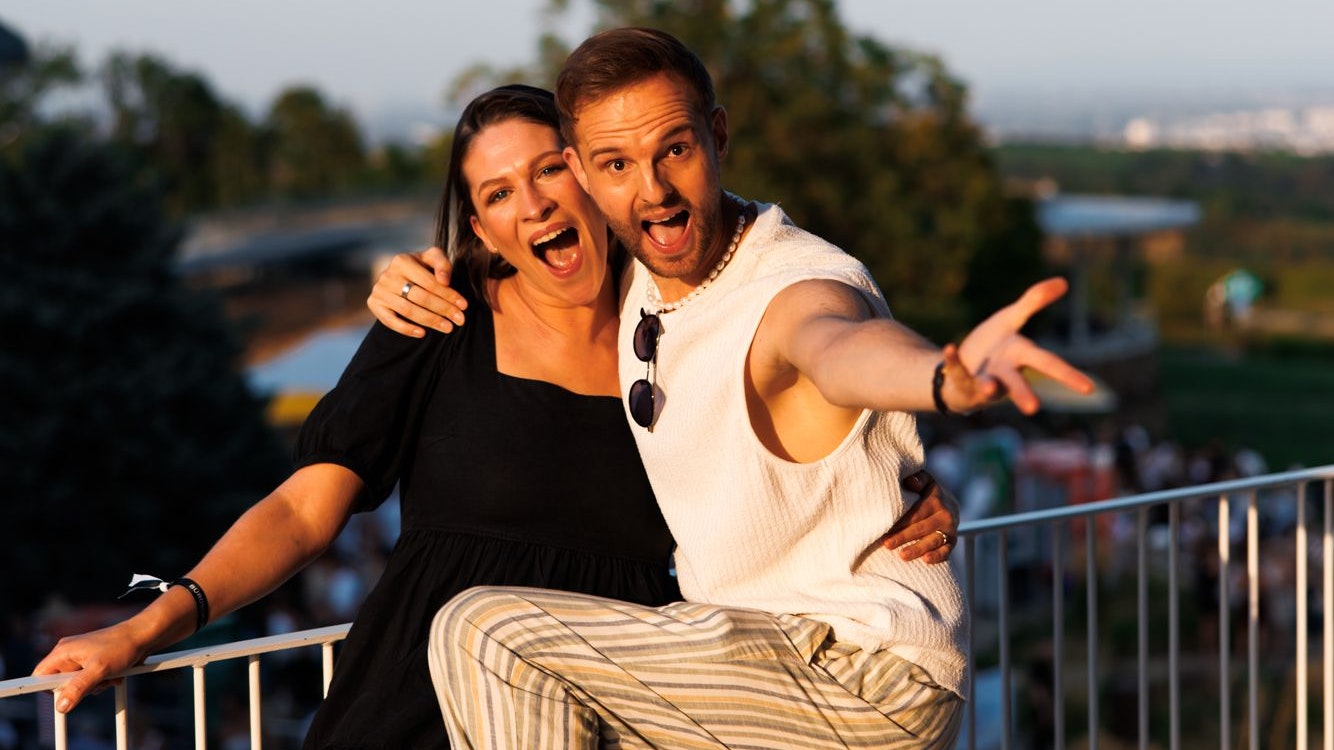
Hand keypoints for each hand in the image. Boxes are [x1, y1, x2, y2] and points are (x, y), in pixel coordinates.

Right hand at [31, 622, 150, 712]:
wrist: (145, 635)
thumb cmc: (122, 646)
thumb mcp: (99, 670)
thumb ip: (78, 688)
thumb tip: (61, 706)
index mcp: (63, 652)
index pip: (40, 675)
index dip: (48, 689)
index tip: (63, 695)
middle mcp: (69, 654)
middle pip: (61, 683)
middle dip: (79, 688)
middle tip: (96, 682)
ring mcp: (82, 658)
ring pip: (78, 684)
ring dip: (95, 686)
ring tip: (110, 676)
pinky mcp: (94, 662)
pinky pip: (91, 680)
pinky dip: (103, 681)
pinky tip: (116, 675)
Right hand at [367, 247, 466, 336]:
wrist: (398, 275)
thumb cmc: (420, 267)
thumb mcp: (432, 258)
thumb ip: (442, 264)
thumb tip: (444, 280)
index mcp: (401, 260)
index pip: (430, 282)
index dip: (449, 295)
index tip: (464, 306)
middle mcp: (388, 275)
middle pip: (420, 297)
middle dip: (443, 309)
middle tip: (460, 320)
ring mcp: (379, 290)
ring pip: (408, 310)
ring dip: (430, 321)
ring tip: (448, 327)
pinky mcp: (374, 304)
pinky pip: (390, 321)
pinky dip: (406, 329)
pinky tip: (422, 333)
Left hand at [882, 470, 959, 563]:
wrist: (950, 505)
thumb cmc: (927, 493)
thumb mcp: (925, 481)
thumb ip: (918, 478)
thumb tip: (911, 482)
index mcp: (934, 499)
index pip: (916, 511)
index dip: (901, 520)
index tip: (885, 527)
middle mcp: (944, 514)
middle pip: (922, 527)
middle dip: (903, 536)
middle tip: (887, 544)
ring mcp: (949, 529)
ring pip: (933, 540)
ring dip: (918, 548)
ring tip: (902, 555)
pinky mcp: (952, 542)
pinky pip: (946, 551)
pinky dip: (937, 556)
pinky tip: (926, 560)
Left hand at [948, 277, 1094, 414]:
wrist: (959, 370)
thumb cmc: (992, 347)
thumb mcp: (1010, 320)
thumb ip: (1033, 302)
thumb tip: (1064, 282)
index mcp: (1021, 357)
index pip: (1048, 365)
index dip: (1068, 375)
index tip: (1089, 389)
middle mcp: (1004, 373)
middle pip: (1017, 383)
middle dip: (1024, 394)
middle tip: (1033, 408)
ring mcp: (981, 380)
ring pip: (987, 387)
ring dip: (989, 387)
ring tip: (990, 388)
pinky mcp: (959, 379)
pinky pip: (955, 369)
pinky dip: (952, 359)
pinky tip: (949, 348)